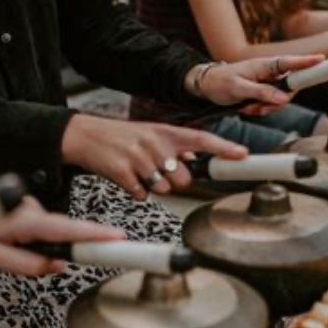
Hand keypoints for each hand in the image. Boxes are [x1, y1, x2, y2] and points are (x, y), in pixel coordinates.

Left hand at [0, 197, 124, 275]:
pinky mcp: (15, 209)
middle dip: (55, 250)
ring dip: (33, 247)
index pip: (68, 229)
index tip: (120, 241)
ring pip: (43, 233)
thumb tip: (53, 266)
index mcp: (21, 219)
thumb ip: (23, 263)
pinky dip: (26, 239)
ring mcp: (21, 207)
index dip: (96, 236)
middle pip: (59, 232)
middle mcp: (26, 209)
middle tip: (37, 262)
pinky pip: (32, 228)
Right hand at [62, 114, 247, 199]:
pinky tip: (125, 178)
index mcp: (165, 132)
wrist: (84, 135)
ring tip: (137, 172)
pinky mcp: (122, 171)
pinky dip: (135, 192)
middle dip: (172, 181)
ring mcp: (138, 157)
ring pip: (162, 189)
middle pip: (182, 178)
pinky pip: (141, 195)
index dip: (223, 148)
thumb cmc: (120, 137)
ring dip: (151, 187)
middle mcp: (155, 143)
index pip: (201, 139)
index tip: (243, 154)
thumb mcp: (149, 133)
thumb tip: (195, 158)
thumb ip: (174, 145)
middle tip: (154, 171)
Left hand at [187, 55, 324, 105]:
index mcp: (264, 66)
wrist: (206, 87)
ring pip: (280, 101)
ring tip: (247, 107)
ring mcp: (267, 85)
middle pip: (289, 88)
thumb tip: (284, 98)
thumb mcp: (239, 88)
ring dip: (265, 108)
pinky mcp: (263, 95)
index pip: (289, 63)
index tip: (322, 59)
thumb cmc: (220, 82)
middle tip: (258, 107)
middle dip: (277, 101)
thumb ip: (261, 92)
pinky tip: (246, 108)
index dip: (306, 61)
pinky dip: (259, 110)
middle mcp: (269, 74)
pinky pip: (270, 106)